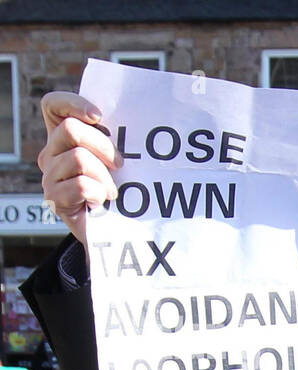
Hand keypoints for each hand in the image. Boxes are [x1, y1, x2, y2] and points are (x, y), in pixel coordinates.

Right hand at [37, 92, 119, 245]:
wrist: (116, 231)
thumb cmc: (121, 193)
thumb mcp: (117, 161)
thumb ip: (115, 140)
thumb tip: (140, 123)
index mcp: (63, 139)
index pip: (53, 106)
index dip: (72, 103)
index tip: (99, 116)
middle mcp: (51, 154)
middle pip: (70, 130)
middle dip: (102, 145)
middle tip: (119, 165)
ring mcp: (50, 176)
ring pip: (78, 158)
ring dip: (104, 176)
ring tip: (112, 191)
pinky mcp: (54, 199)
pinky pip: (80, 185)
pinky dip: (97, 193)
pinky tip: (101, 201)